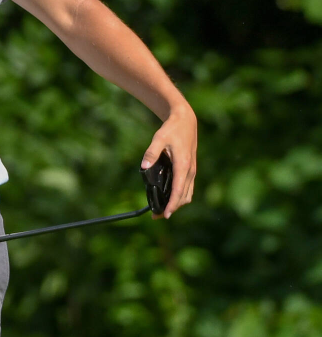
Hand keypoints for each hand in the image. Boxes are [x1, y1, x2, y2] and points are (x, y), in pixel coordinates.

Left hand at [141, 103, 196, 218]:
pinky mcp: (191, 170)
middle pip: (183, 196)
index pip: (178, 190)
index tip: (166, 214)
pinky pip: (188, 189)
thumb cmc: (172, 129)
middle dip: (172, 208)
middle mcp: (190, 171)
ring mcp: (192, 171)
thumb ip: (151, 153)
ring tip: (162, 211)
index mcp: (183, 165)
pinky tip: (170, 199)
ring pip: (187, 194)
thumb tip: (144, 167)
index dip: (172, 204)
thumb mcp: (159, 138)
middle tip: (156, 216)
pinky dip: (180, 197)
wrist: (185, 121)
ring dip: (177, 204)